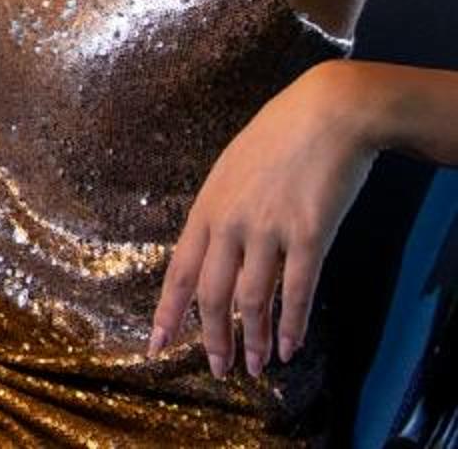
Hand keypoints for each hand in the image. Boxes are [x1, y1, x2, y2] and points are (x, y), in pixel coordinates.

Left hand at [152, 64, 378, 376]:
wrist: (326, 114)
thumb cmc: (277, 139)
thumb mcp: (231, 171)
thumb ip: (220, 213)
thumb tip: (213, 252)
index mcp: (206, 208)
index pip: (177, 271)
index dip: (167, 312)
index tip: (156, 344)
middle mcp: (231, 223)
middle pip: (211, 295)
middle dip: (212, 339)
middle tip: (218, 370)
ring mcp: (269, 229)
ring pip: (252, 300)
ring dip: (253, 340)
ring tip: (254, 367)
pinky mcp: (310, 234)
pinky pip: (298, 291)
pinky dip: (291, 325)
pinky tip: (289, 347)